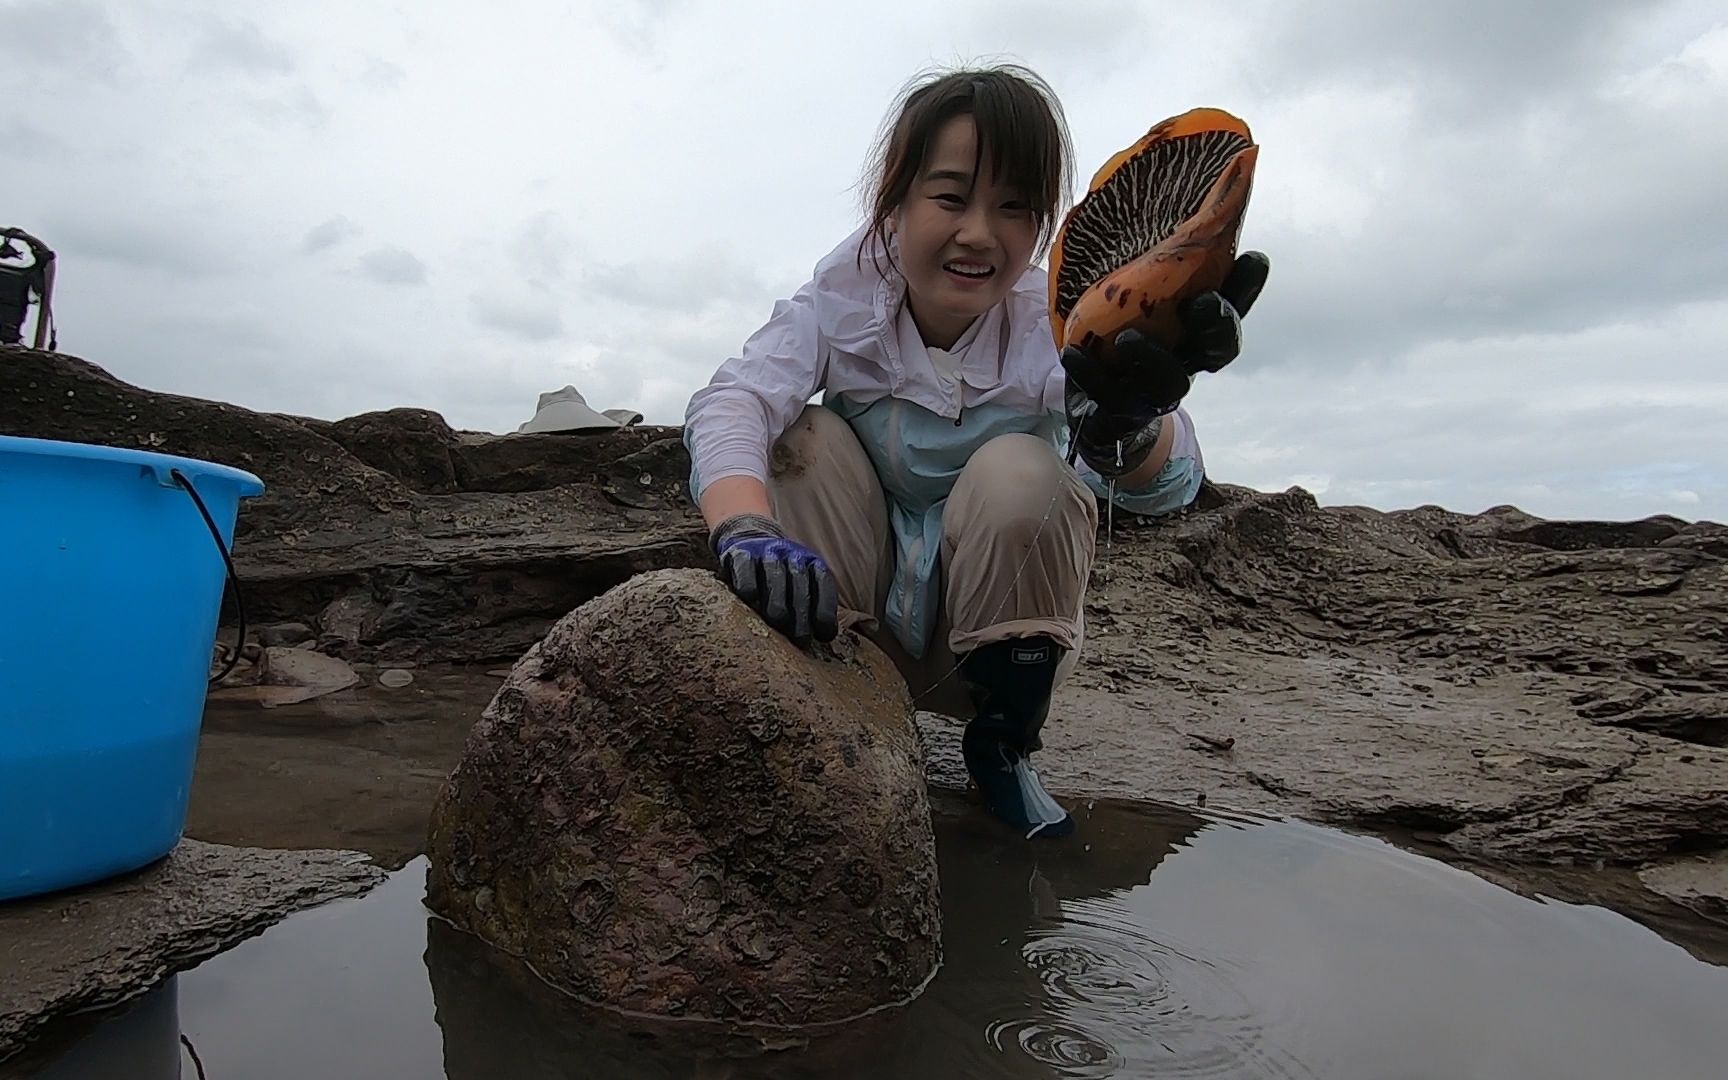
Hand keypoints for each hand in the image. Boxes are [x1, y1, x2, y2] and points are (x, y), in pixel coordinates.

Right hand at [709, 513, 838, 646]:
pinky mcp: (740, 553)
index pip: (823, 583)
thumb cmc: (778, 579)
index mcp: (811, 562)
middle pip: (800, 582)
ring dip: (778, 600)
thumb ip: (812, 606)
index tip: (824, 635)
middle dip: (802, 613)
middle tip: (801, 639)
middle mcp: (791, 553)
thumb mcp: (799, 586)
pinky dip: (748, 584)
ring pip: (775, 574)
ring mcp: (766, 552)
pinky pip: (746, 567)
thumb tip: (824, 638)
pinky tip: (750, 600)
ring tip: (779, 623)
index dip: (825, 609)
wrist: (746, 540)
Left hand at [1060, 252, 1267, 475]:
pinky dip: (1091, 373)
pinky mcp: (1120, 407)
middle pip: (1217, 347)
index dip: (1246, 286)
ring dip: (1154, 359)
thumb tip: (1129, 182)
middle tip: (1203, 303)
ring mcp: (1156, 389)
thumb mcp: (1134, 289)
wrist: (1102, 401)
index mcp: (1196, 327)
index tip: (1253, 256)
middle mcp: (1186, 358)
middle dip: (1216, 325)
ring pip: (1170, 381)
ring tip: (1129, 339)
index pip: (1233, 306)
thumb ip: (1143, 254)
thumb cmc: (1120, 326)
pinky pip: (1108, 393)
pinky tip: (1074, 352)